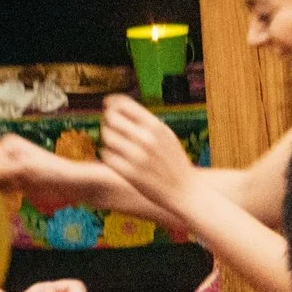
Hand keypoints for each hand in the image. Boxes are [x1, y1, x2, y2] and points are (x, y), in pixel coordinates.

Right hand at [0, 133, 110, 213]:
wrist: (75, 185)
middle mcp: (7, 154)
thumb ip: (3, 171)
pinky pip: (2, 192)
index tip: (15, 180)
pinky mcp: (17, 183)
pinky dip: (5, 198)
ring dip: (0, 193)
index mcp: (8, 143)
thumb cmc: (54, 172)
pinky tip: (16, 200)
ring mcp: (11, 169)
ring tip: (18, 194)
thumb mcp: (26, 169)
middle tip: (16, 189)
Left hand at [99, 94, 199, 211]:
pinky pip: (106, 155)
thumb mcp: (167, 135)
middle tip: (110, 126)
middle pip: (111, 118)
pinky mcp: (129, 173)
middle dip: (107, 119)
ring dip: (107, 137)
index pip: (124, 104)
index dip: (112, 102)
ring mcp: (136, 157)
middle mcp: (146, 139)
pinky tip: (116, 157)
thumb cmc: (173, 161)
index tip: (108, 104)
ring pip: (107, 136)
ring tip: (115, 143)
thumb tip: (119, 106)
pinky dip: (108, 154)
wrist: (185, 190)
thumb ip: (146, 121)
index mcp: (156, 126)